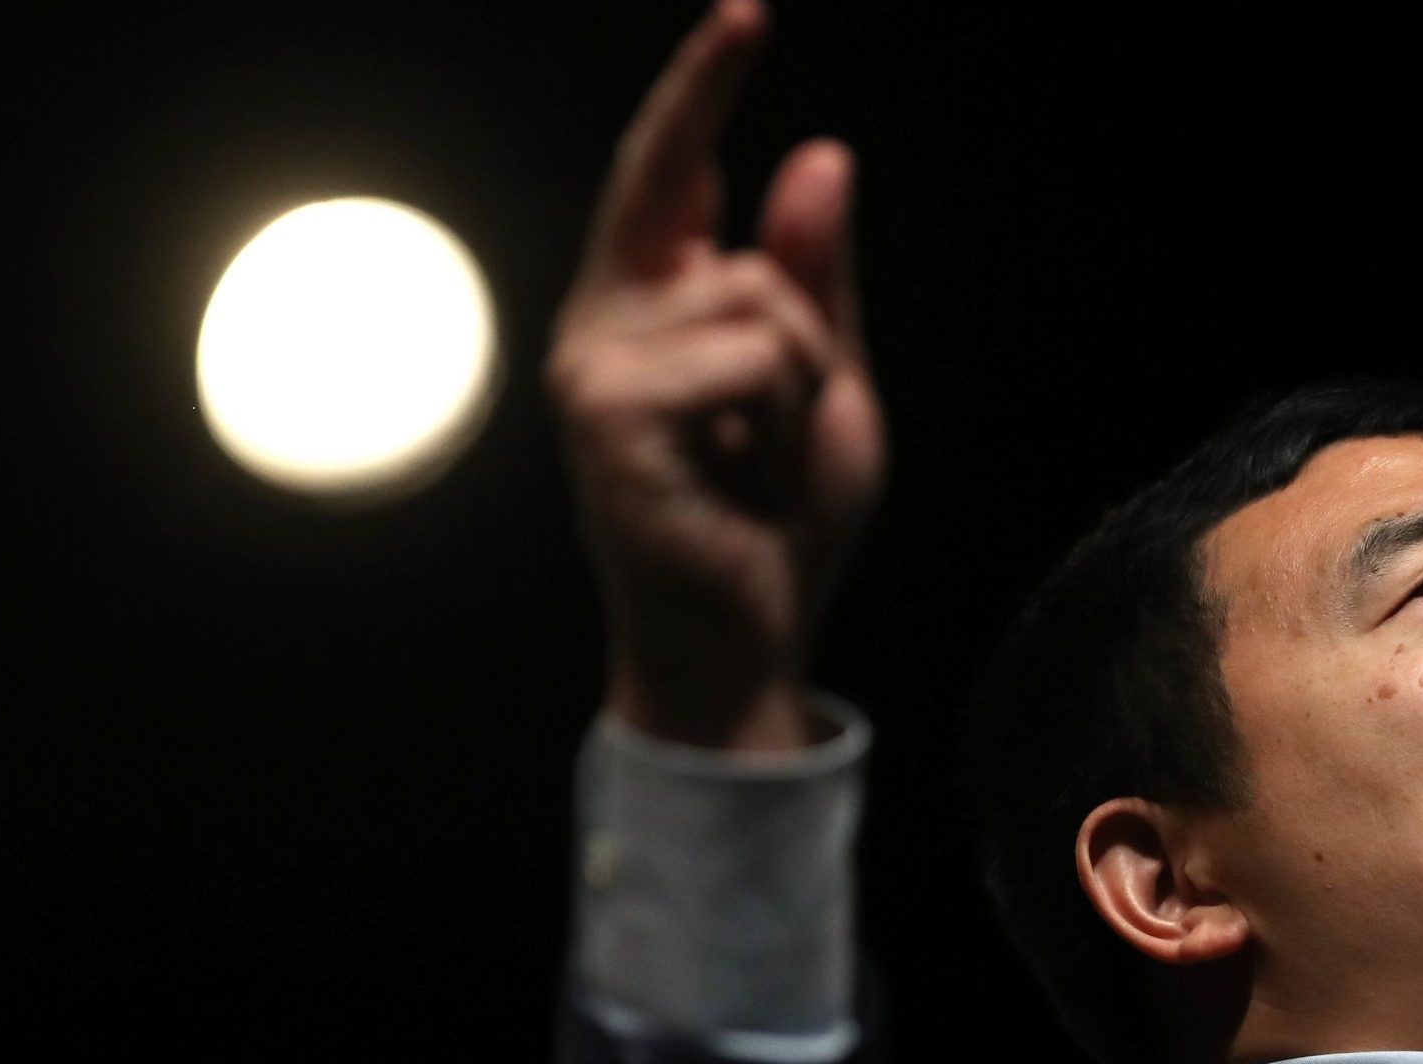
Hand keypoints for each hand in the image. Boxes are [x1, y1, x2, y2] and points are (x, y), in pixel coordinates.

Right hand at [545, 0, 880, 749]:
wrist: (746, 641)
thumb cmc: (780, 522)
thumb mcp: (828, 386)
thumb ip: (818, 276)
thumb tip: (817, 153)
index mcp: (649, 306)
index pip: (670, 171)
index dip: (703, 87)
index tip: (746, 8)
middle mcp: (605, 322)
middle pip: (756, 258)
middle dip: (814, 348)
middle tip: (785, 448)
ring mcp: (594, 363)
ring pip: (762, 303)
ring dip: (803, 392)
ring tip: (760, 469)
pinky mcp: (607, 408)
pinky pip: (750, 355)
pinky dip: (783, 418)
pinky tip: (739, 481)